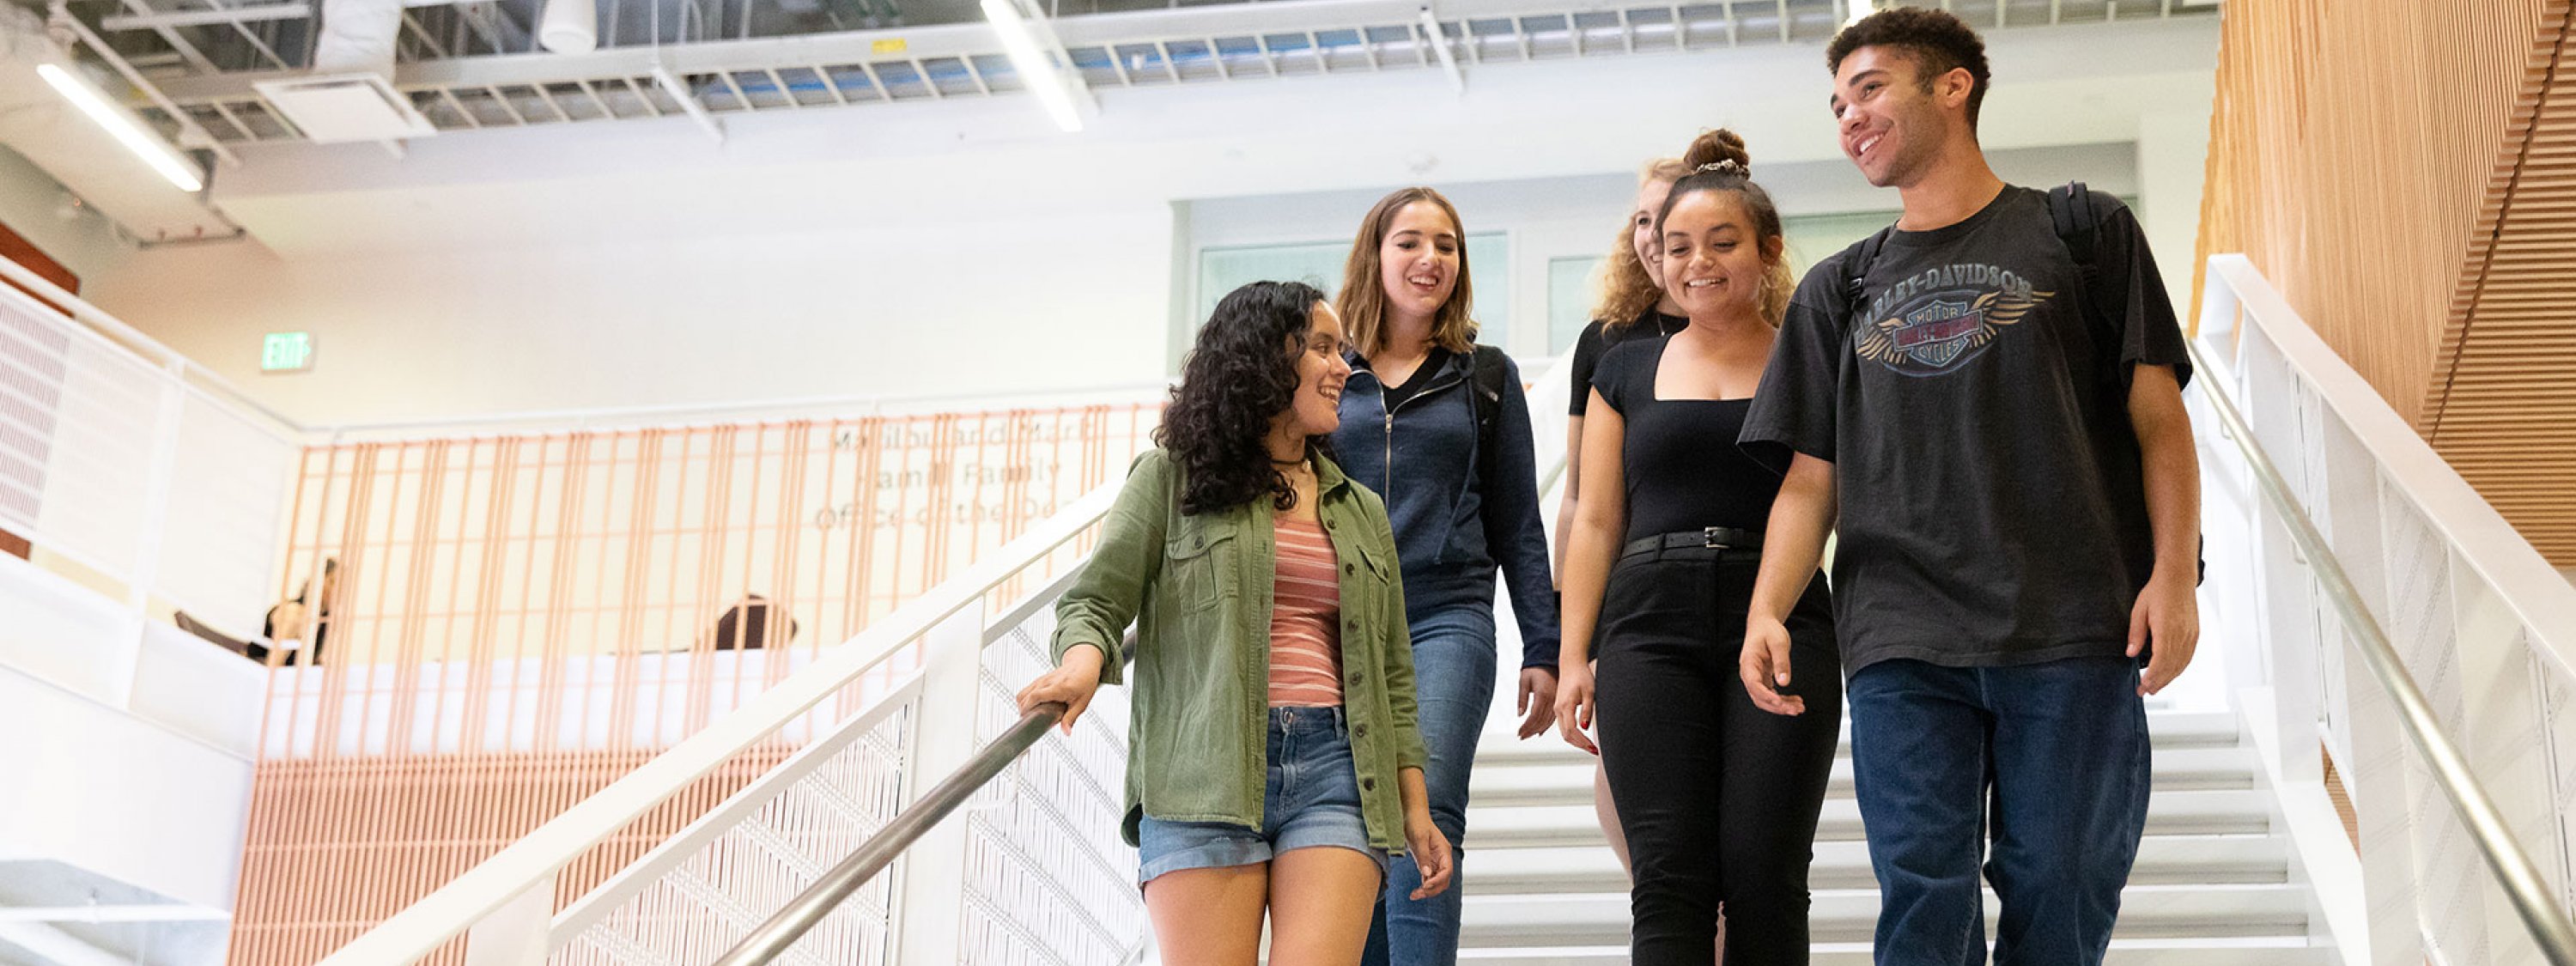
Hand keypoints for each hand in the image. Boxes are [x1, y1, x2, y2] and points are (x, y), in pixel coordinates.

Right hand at [1014, 644, 1104, 732]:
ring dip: (1023, 704)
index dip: (1027, 708)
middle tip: (1030, 720)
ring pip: (1023, 692)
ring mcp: (1042, 679)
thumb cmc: (1084, 682)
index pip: (1036, 696)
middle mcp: (1047, 682)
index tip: (1025, 718)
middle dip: (1023, 710)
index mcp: (1058, 688)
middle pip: (1025, 695)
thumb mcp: (1081, 703)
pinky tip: (1034, 706)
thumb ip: (1071, 718)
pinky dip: (1026, 699)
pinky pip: (1027, 689)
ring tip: (1031, 714)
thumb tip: (1066, 732)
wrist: (1083, 664)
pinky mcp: (1040, 679)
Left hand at [1403, 811, 1453, 898]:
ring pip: (1436, 881)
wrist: (1412, 814)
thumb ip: (1423, 857)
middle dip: (1433, 889)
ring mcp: (1435, 861)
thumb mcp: (1419, 839)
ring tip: (1414, 895)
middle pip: (1443, 880)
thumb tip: (1427, 875)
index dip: (1438, 881)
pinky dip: (1424, 885)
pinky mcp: (1427, 862)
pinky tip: (1415, 891)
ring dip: (1427, 890)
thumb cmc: (1417, 822)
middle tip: (1418, 894)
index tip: (1426, 886)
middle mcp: (1442, 858)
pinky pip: (1428, 878)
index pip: (1447, 871)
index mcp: (1444, 851)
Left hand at [1514, 666, 1558, 739]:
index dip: (1526, 726)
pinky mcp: (1558, 700)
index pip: (1534, 716)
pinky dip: (1546, 725)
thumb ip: (1522, 699)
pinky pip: (1553, 716)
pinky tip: (1541, 730)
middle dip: (1530, 730)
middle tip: (1522, 736)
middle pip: (1541, 721)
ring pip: (1548, 720)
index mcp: (1543, 694)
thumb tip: (1520, 714)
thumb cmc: (1534, 668)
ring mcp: (1556, 700)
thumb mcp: (1524, 681)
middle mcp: (1552, 698)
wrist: (1547, 659)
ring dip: (1538, 729)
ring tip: (1529, 735)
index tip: (1519, 732)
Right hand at [1553, 662, 1598, 754]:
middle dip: (1580, 745)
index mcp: (1565, 706)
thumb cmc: (1582, 676)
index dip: (1583, 741)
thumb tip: (1584, 727)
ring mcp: (1557, 709)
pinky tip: (1582, 738)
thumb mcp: (1590, 692)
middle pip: (1567, 735)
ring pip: (1564, 732)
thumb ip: (1587, 710)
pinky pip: (1564, 726)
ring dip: (1576, 741)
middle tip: (1594, 751)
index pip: (1572, 730)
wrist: (1571, 665)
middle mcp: (1558, 709)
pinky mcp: (1559, 708)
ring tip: (1590, 747)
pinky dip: (1572, 735)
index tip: (1593, 747)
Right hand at [1741, 616, 1805, 715]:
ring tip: (1799, 708)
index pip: (1754, 685)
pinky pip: (1770, 694)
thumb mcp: (1779, 642)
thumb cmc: (1768, 630)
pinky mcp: (1762, 679)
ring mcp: (1755, 677)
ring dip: (1781, 706)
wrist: (1763, 625)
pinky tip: (1794, 701)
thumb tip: (1784, 682)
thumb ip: (1781, 662)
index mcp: (1749, 663)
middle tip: (1796, 709)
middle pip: (1759, 697)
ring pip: (1765, 699)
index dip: (1767, 696)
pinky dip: (1782, 700)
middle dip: (1777, 706)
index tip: (1780, 702)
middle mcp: (1749, 673)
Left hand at [2129, 570, 2199, 695]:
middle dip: (2158, 682)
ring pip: (2181, 664)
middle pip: (2171, 667)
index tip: (2142, 687)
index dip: (2151, 678)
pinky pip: (2188, 657)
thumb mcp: (2139, 610)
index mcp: (2167, 630)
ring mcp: (2190, 635)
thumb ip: (2136, 633)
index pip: (2160, 662)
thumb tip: (2131, 653)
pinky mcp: (2194, 634)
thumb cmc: (2158, 591)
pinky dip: (2179, 668)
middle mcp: (2182, 635)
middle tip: (2145, 691)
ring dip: (2168, 678)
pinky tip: (2170, 673)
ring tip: (2156, 687)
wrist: (2178, 578)